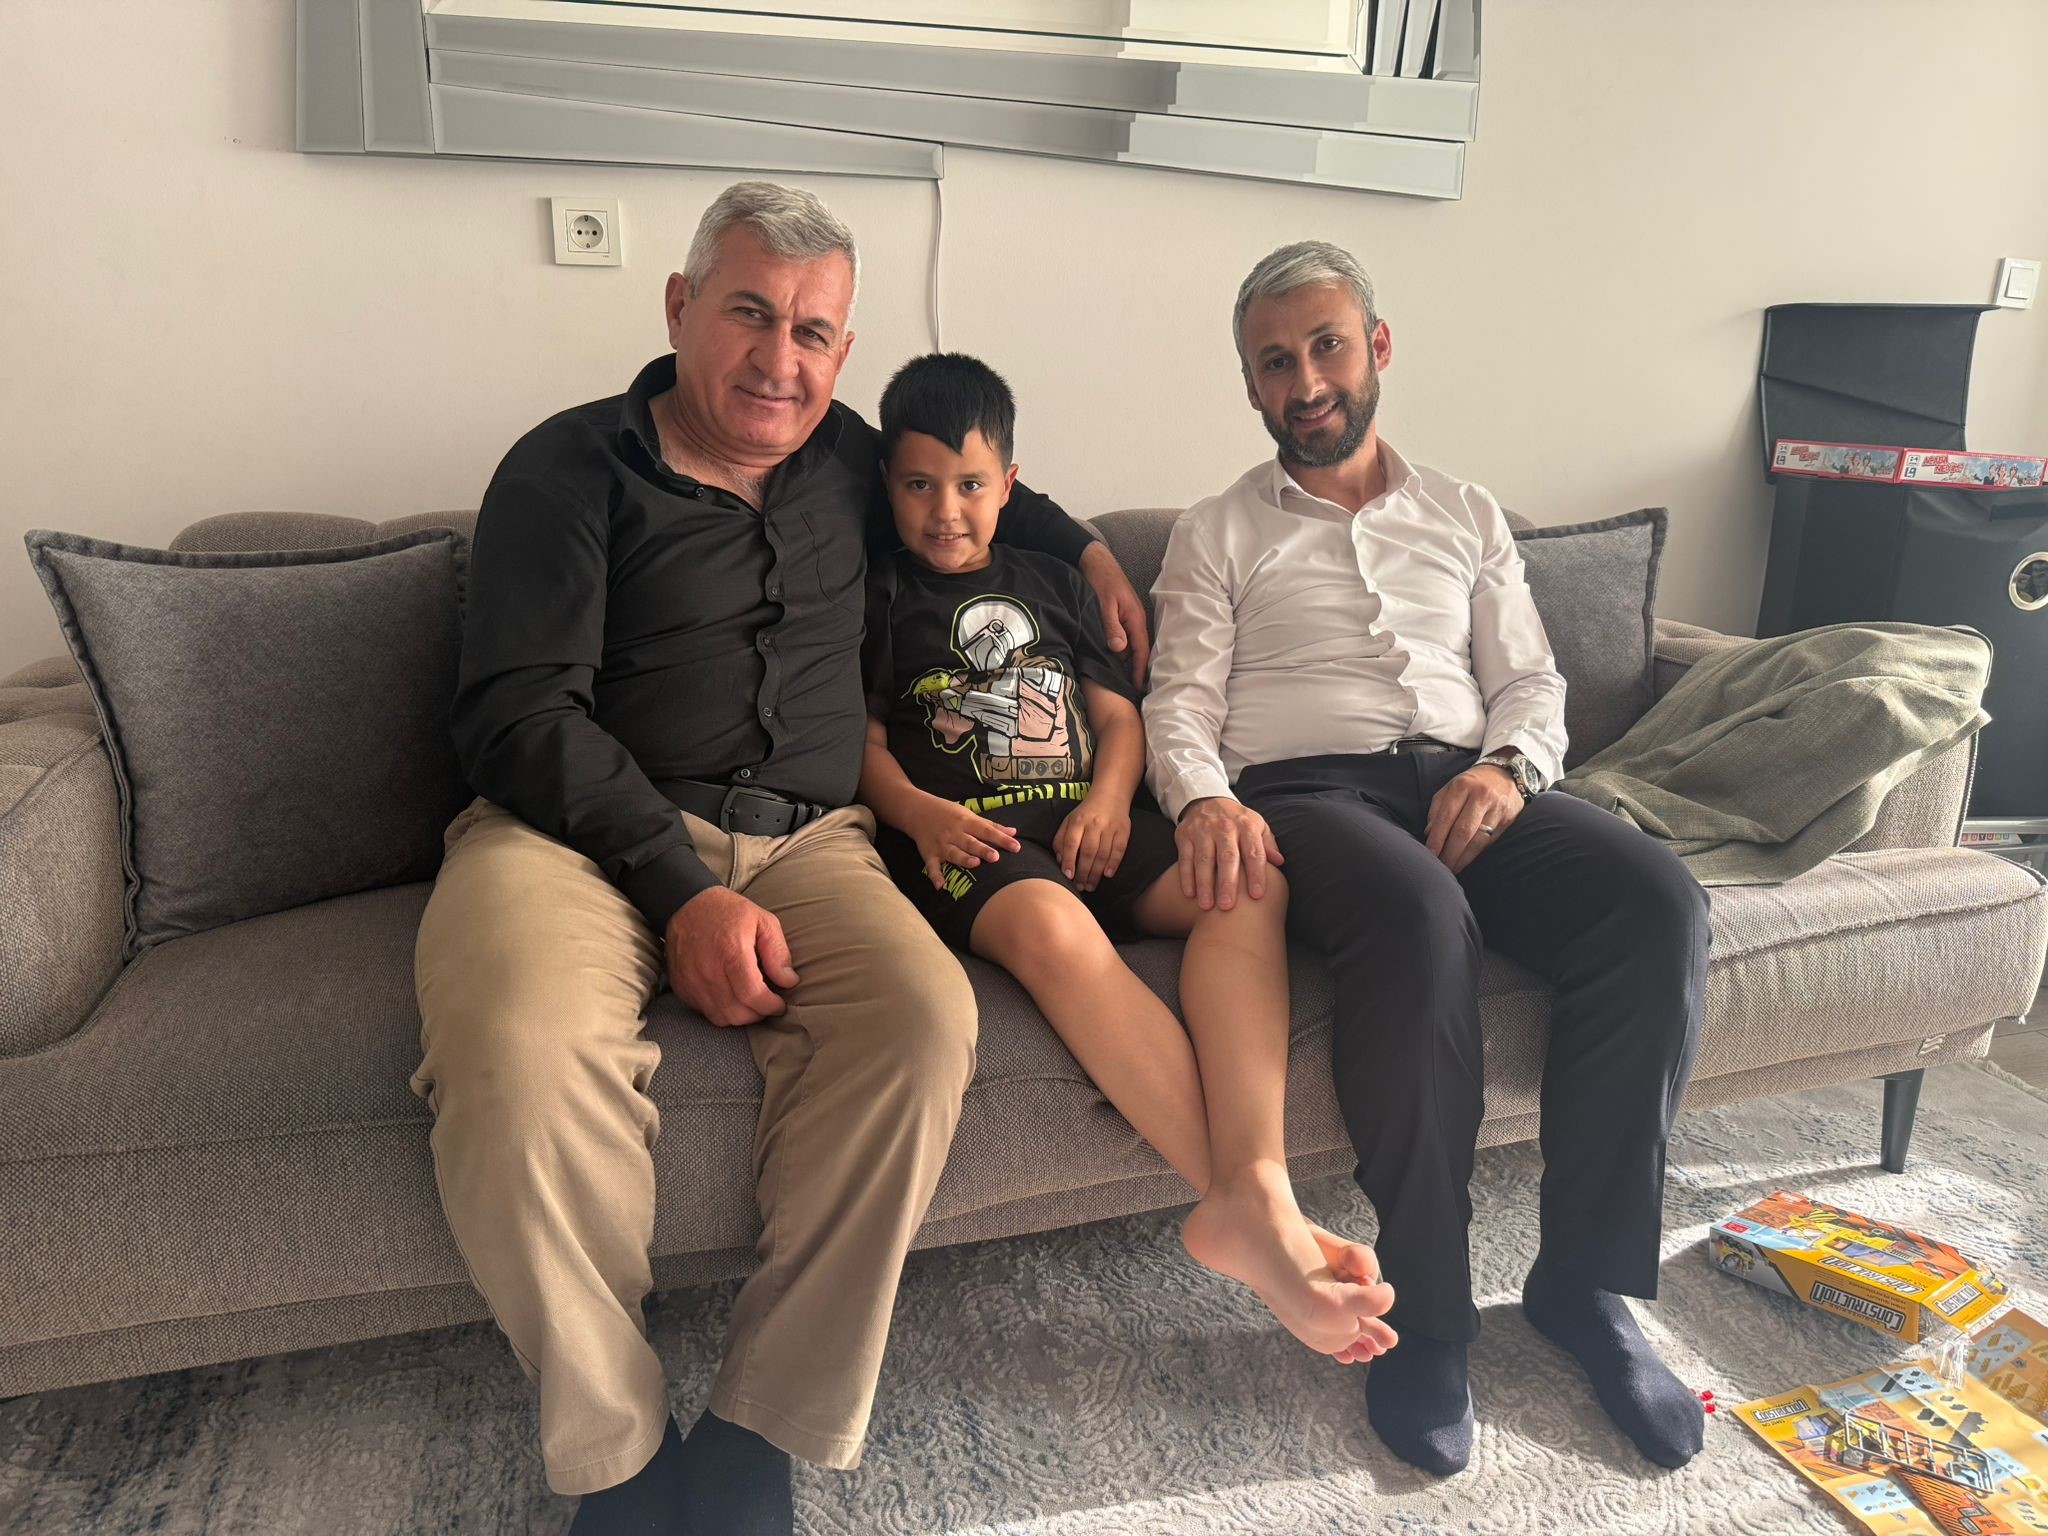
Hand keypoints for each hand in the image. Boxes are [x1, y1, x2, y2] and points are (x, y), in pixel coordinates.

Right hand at [664, 886, 800, 1027]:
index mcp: (732, 953)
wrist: (687, 904)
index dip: (770, 1006)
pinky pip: (704, 1011)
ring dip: (740, 1016)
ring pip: (720, 1017)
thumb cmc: (728, 911)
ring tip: (750, 1003)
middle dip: (758, 1014)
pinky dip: (721, 1010)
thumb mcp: (763, 921)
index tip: (779, 1005)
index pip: (752, 995)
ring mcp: (691, 981)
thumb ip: (778, 952)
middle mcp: (708, 971)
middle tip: (766, 1004)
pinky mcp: (681, 986)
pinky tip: (730, 997)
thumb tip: (788, 981)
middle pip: (737, 1013)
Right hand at [906, 797, 1022, 887]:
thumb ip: (991, 825)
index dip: (1001, 839)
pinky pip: (932, 866)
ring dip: (963, 859)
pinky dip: (935, 876)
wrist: (917, 810)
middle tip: (995, 857)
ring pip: (953, 853)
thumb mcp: (969, 815)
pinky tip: (940, 886)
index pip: (986, 831)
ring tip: (975, 864)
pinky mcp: (929, 854)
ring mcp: (941, 844)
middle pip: (970, 842)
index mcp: (966, 822)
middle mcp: (954, 833)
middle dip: (982, 850)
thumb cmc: (948, 813)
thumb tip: (1014, 832)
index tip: (1016, 847)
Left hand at [1053, 796, 1131, 890]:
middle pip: (1088, 852)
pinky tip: (1107, 875)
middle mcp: (1094, 824)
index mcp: (1078, 821)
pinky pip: (1119, 849)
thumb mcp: (1069, 821)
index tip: (1068, 876)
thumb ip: (1061, 840)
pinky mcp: (1123, 830)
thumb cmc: (1086, 814)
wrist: (1110, 796)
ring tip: (1091, 886)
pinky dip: (1114, 863)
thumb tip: (1060, 861)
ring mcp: (1110, 827)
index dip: (1069, 860)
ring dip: (1096, 873)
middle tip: (1080, 887)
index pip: (1071, 843)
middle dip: (1083, 872)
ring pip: (1103, 853)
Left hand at [1080, 542, 1150, 685]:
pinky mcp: (1121, 618)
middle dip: (1137, 670)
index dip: (1140, 670)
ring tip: (1123, 682)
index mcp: (1135, 619)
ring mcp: (1129, 619)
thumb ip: (1112, 627)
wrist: (1096, 562)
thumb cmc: (1101, 581)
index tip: (1137, 687)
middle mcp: (1136, 621)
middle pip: (1139, 651)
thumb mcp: (1104, 605)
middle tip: (1131, 691)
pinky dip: (1122, 651)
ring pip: (1131, 646)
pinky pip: (1125, 639)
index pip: (1141, 650)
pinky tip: (1114, 661)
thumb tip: (1119, 649)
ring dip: (1129, 662)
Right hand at [1175, 796, 1282, 910]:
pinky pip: (1185, 858)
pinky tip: (1189, 894)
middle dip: (1227, 883)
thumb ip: (1268, 844)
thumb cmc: (1237, 821)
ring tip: (1206, 906)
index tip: (1257, 895)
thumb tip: (1279, 862)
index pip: (1253, 852)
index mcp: (1246, 826)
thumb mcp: (1257, 826)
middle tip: (1228, 906)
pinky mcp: (1185, 836)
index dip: (1256, 874)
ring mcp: (1203, 832)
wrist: (1206, 800)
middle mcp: (1225, 828)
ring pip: (1204, 860)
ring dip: (1204, 884)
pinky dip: (1186, 876)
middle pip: (1227, 858)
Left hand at [1426, 763, 1522, 873]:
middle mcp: (1481, 796)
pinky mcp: (1508, 819)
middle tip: (1440, 867)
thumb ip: (1437, 809)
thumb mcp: (1450, 788)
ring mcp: (1497, 808)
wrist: (1505, 773)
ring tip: (1451, 868)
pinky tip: (1465, 861)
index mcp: (1462, 786)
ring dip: (1462, 858)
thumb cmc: (1471, 784)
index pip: (1447, 816)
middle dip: (1450, 852)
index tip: (1430, 853)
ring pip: (1478, 839)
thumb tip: (1429, 833)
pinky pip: (1489, 841)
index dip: (1437, 838)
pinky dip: (1475, 854)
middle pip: (1463, 831)